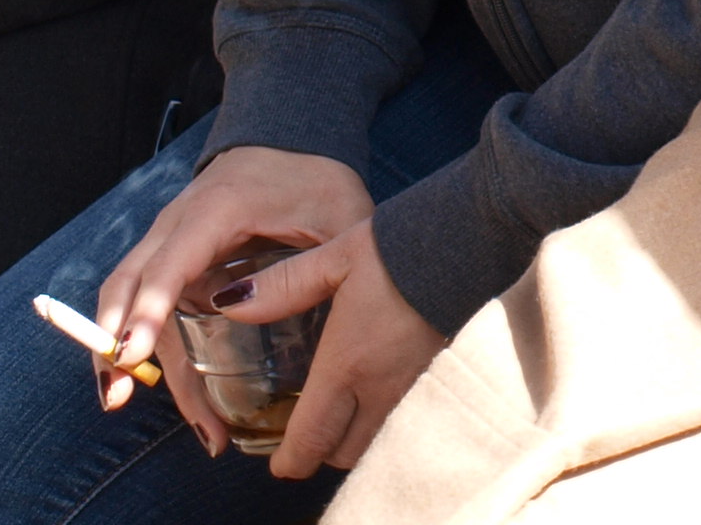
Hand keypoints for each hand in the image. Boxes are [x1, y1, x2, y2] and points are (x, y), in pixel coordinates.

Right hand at [94, 147, 372, 446]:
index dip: (150, 309)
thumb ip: (329, 265)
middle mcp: (178, 223)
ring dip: (118, 347)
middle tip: (116, 399)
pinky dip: (138, 338)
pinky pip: (142, 299)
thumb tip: (313, 326)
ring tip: (120, 401)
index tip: (133, 354)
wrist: (292, 138)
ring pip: (127, 295)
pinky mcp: (174, 258)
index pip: (171, 263)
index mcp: (217, 210)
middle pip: (131, 285)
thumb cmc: (316, 179)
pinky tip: (149, 382)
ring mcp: (170, 239)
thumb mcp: (339, 218)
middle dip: (116, 340)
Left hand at [240, 219, 444, 477]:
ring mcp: (414, 390)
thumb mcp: (334, 257)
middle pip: (342, 453)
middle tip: (308, 430)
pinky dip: (386, 423)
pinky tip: (381, 393)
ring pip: (375, 443)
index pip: (311, 440)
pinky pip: (405, 423)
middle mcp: (380, 389)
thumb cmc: (399, 246)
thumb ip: (282, 286)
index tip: (278, 461)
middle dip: (321, 450)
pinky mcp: (440, 379)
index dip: (290, 461)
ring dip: (355, 439)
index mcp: (346, 365)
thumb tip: (230, 303)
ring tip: (344, 413)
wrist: (470, 238)